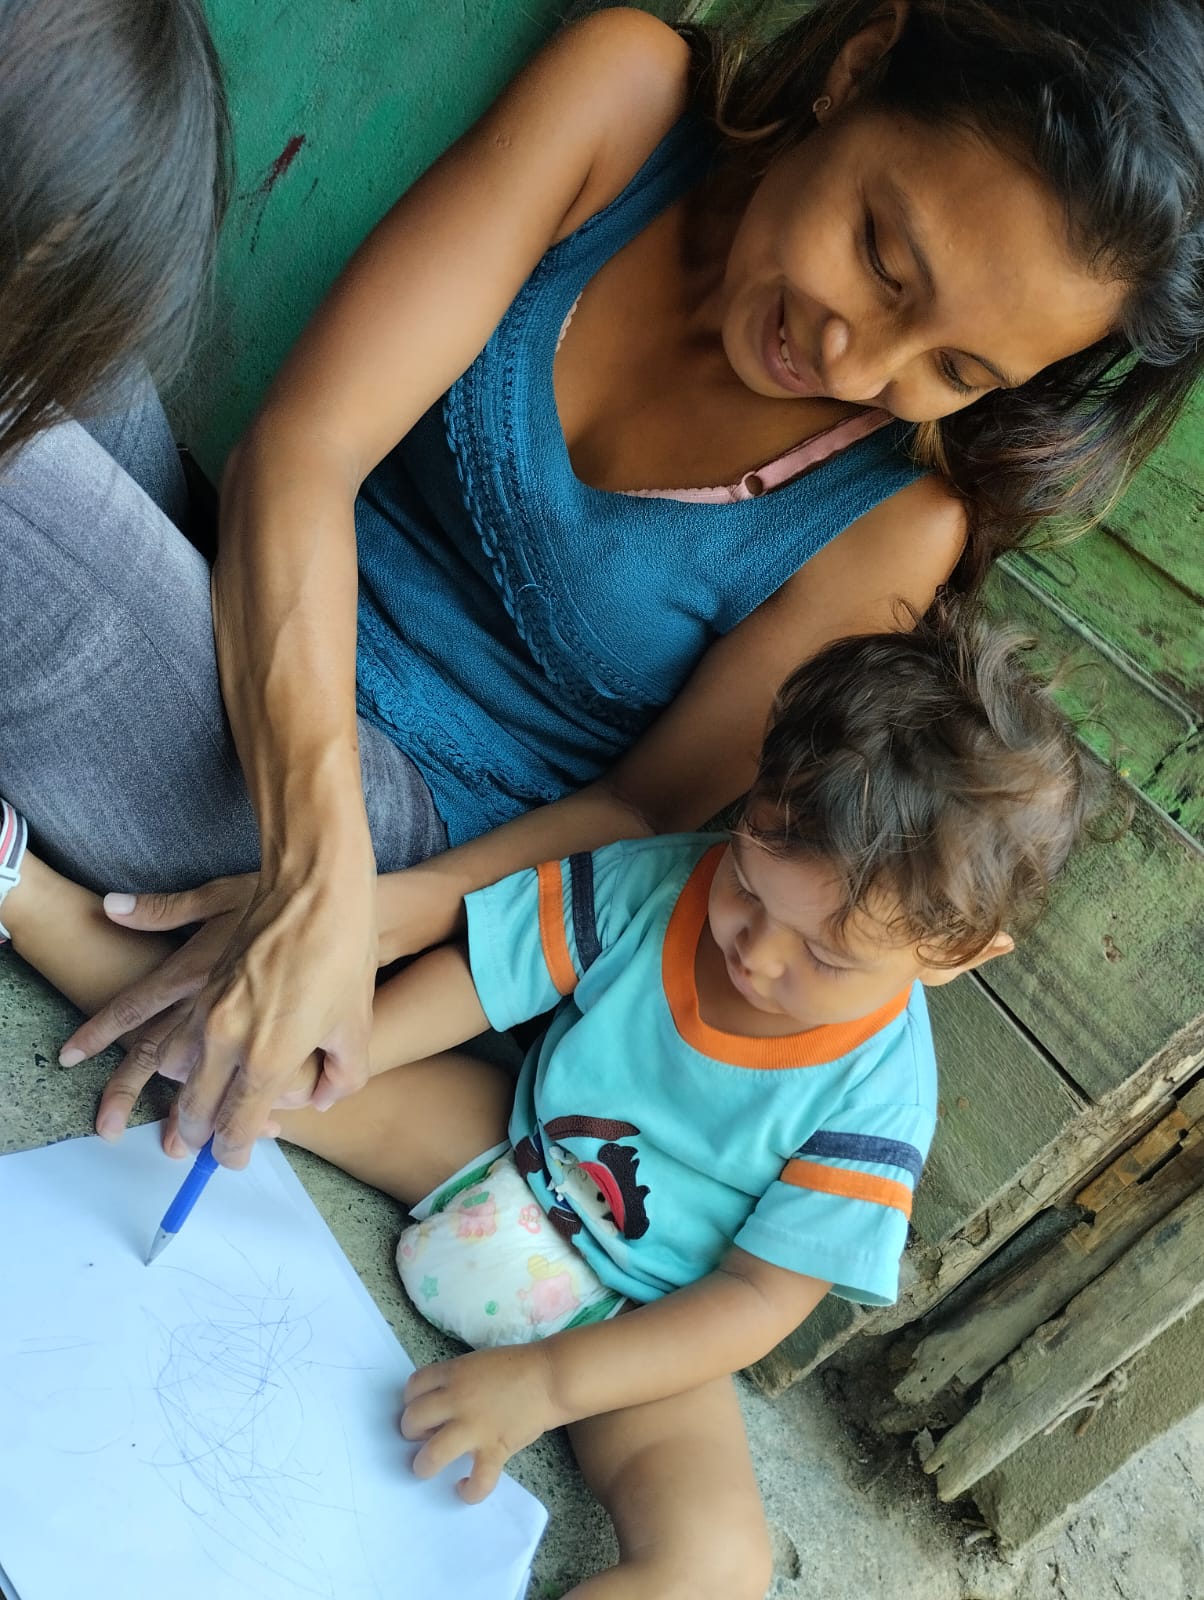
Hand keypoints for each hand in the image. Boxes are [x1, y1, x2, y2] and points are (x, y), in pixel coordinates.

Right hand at [62, 849, 377, 1167]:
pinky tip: (107, 1050)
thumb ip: (340, 1076)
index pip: (239, 1122)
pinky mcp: (198, 974)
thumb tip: (320, 1101)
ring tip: (112, 1120)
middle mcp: (226, 1037)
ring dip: (135, 1091)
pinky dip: (136, 1040)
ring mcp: (207, 1004)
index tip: (231, 1159)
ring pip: (160, 1061)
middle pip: (190, 1101)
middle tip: (178, 1152)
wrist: (321, 885)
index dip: (233, 1148)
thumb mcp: (358, 1026)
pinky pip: (159, 1019)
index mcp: (268, 1057)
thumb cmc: (348, 956)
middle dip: (183, 1132)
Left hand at [400, 1345, 559, 1501]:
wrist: (550, 1377)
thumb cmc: (516, 1366)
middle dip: (411, 1432)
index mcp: (454, 1373)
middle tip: (424, 1436)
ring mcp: (475, 1427)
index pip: (413, 1387)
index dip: (411, 1401)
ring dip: (423, 1465)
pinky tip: (462, 1488)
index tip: (421, 1410)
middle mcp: (457, 1399)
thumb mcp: (476, 1362)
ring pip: (432, 1454)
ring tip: (426, 1467)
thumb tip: (435, 1408)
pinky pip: (477, 1480)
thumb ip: (454, 1380)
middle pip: (413, 1419)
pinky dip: (468, 1491)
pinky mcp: (495, 1449)